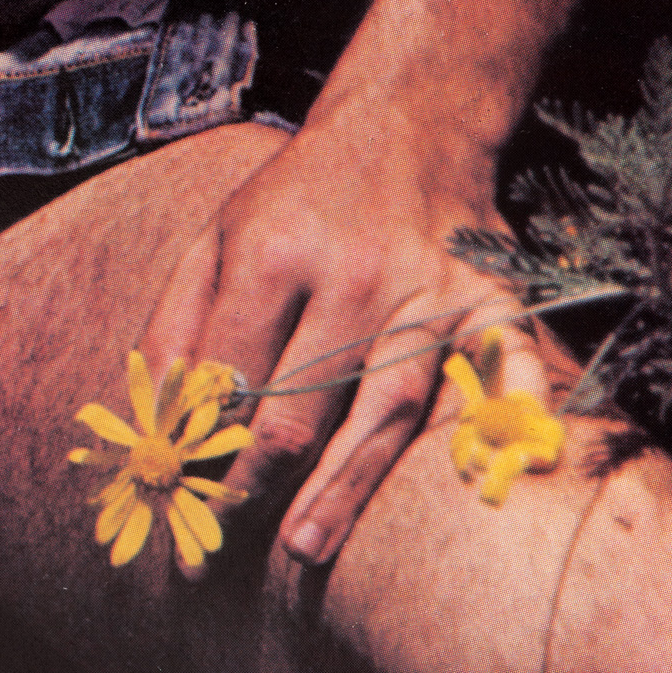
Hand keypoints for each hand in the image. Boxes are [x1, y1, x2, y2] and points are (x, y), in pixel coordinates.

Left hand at [142, 99, 548, 569]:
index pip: (233, 379)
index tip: (191, 498)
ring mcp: (428, 291)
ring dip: (345, 484)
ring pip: (386, 406)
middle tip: (225, 549)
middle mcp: (353, 275)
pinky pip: (503, 361)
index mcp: (275, 254)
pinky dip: (512, 412)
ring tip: (306, 547)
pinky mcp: (487, 298)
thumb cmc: (300, 198)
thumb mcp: (216, 239)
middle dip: (257, 486)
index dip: (206, 447)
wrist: (406, 123)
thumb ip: (177, 323)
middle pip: (302, 407)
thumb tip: (159, 418)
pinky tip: (505, 473)